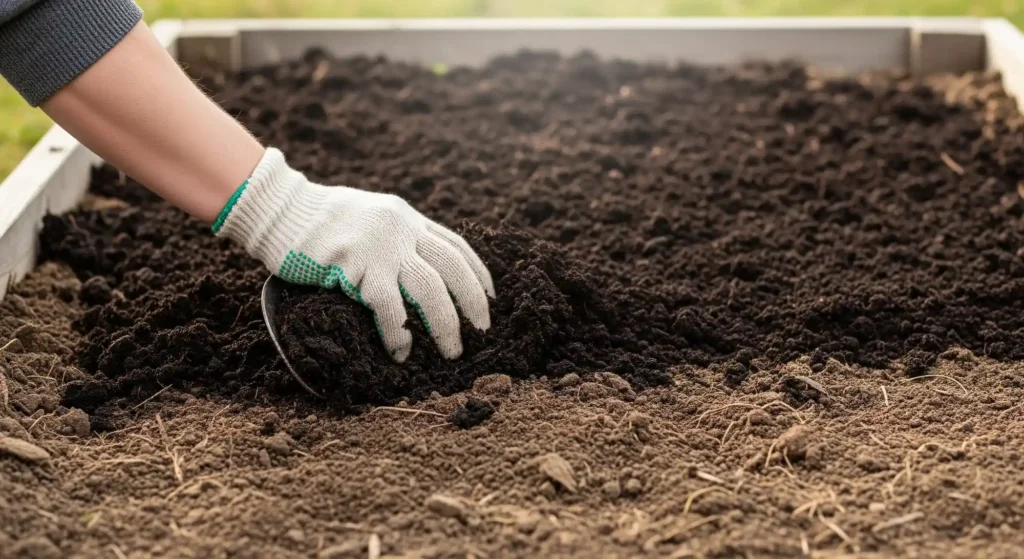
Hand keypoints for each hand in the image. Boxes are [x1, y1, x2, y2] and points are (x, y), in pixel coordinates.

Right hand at [213, 148, 494, 361]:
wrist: (277, 207)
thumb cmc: (316, 219)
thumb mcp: (368, 217)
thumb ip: (392, 236)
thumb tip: (411, 267)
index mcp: (406, 218)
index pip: (456, 246)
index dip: (477, 274)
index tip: (490, 298)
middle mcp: (401, 229)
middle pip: (453, 268)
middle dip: (473, 302)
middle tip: (482, 330)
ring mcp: (380, 246)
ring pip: (431, 289)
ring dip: (446, 324)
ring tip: (452, 350)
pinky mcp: (355, 265)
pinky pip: (389, 306)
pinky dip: (400, 332)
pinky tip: (401, 350)